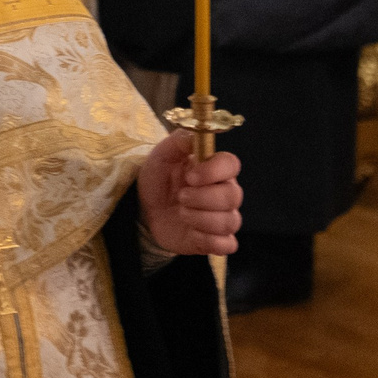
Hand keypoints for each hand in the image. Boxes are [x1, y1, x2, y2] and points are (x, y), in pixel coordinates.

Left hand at [137, 130, 241, 256]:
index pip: (232, 165)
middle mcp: (224, 193)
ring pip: (229, 221)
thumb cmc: (158, 179)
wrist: (144, 209)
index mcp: (214, 169)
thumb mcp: (161, 155)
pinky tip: (191, 232)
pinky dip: (208, 240)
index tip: (190, 176)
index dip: (214, 171)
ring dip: (200, 218)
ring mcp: (221, 218)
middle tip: (181, 196)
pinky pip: (227, 244)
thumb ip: (179, 141)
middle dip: (203, 197)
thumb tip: (196, 133)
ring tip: (181, 212)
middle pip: (233, 196)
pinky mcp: (215, 240)